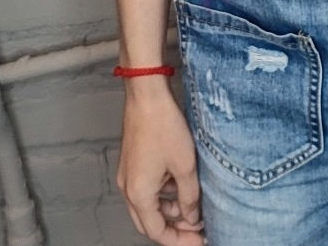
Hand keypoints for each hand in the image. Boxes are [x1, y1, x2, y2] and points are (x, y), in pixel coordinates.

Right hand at [117, 82, 204, 244]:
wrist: (147, 95)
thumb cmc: (163, 126)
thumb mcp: (185, 166)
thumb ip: (190, 197)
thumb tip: (192, 217)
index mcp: (139, 195)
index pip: (157, 233)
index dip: (179, 240)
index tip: (199, 239)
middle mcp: (128, 188)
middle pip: (149, 223)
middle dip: (174, 229)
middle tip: (196, 229)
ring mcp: (128, 174)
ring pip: (149, 205)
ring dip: (170, 210)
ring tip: (194, 205)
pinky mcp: (132, 161)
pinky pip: (147, 188)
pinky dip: (163, 193)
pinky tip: (182, 184)